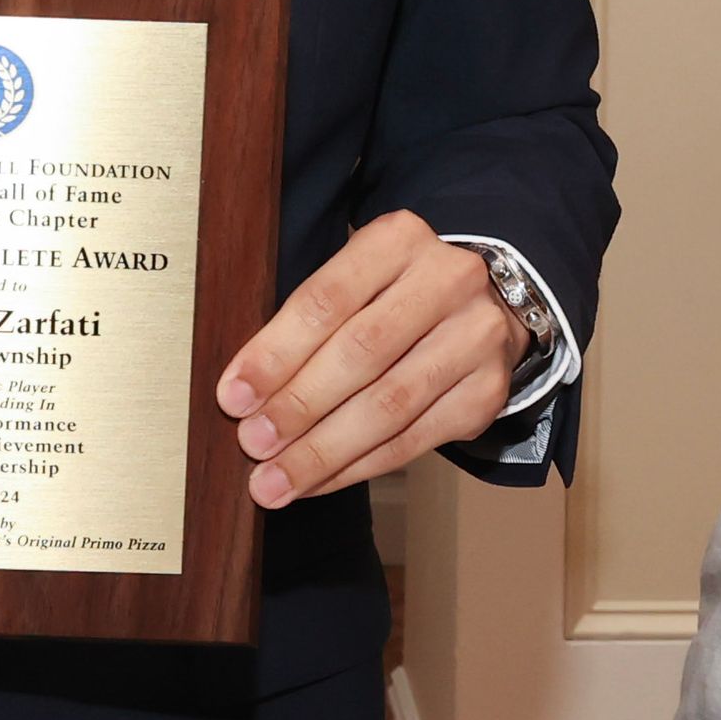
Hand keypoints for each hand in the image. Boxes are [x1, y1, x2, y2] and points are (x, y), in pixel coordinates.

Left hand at [214, 211, 529, 507]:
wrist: (481, 306)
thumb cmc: (391, 293)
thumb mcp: (355, 277)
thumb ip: (306, 320)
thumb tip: (242, 389)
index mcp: (398, 239)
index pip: (328, 298)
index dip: (276, 352)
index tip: (234, 395)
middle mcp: (446, 281)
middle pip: (360, 353)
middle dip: (298, 405)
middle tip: (252, 444)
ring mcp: (475, 337)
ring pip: (389, 405)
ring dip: (324, 450)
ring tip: (276, 481)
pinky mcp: (486, 392)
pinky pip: (414, 440)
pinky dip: (358, 466)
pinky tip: (320, 480)